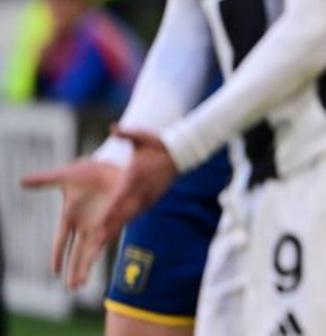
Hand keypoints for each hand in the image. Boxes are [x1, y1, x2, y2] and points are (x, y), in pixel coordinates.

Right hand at [21, 157, 119, 287]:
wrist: (115, 163)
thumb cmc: (89, 171)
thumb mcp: (65, 176)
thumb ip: (44, 180)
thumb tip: (21, 181)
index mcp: (70, 217)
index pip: (60, 241)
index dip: (57, 255)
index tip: (54, 271)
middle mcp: (84, 224)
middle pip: (76, 252)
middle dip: (73, 269)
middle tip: (71, 288)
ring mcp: (99, 223)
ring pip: (90, 251)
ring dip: (84, 267)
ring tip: (80, 284)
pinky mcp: (114, 219)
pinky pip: (105, 238)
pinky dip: (99, 250)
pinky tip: (95, 260)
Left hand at [70, 128, 178, 289]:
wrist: (181, 154)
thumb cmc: (159, 145)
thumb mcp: (142, 137)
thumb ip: (125, 134)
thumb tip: (113, 127)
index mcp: (134, 178)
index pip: (119, 199)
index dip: (108, 214)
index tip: (97, 226)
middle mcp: (140, 191)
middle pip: (122, 215)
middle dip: (108, 231)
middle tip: (94, 247)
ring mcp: (147, 197)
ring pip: (128, 217)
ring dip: (115, 230)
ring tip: (100, 246)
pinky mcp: (151, 199)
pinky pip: (135, 214)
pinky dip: (124, 223)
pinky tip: (115, 232)